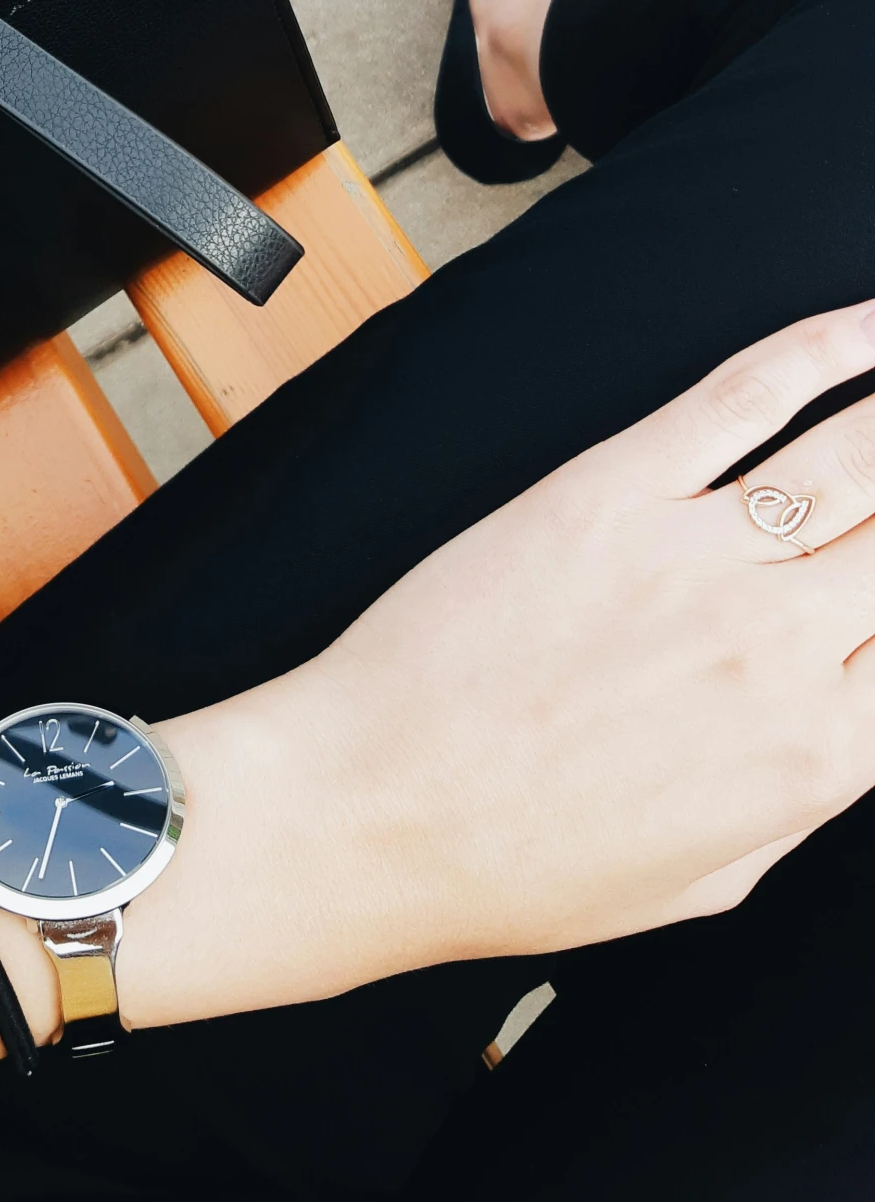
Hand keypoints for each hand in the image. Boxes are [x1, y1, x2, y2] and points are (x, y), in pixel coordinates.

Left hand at [0, 301, 874, 1036]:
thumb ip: (809, 791)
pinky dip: (827, 348)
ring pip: (864, 453)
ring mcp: (697, 556)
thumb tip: (856, 718)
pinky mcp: (611, 488)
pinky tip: (868, 325)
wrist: (375, 809)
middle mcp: (779, 648)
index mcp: (816, 756)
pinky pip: (746, 395)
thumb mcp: (710, 876)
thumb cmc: (519, 857)